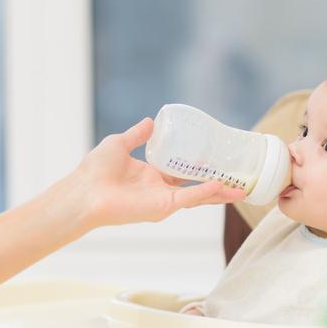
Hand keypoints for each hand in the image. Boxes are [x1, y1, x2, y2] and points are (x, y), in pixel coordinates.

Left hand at [73, 118, 245, 227]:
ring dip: (220, 193)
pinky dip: (205, 192)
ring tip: (241, 189)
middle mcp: (161, 189)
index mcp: (152, 176)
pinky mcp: (162, 206)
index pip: (183, 173)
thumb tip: (150, 121)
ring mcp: (164, 200)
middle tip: (239, 179)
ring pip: (198, 196)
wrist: (84, 191)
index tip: (217, 160)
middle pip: (197, 187)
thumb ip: (137, 134)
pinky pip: (188, 198)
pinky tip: (221, 185)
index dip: (201, 168)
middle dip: (218, 185)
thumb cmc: (95, 170)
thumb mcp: (119, 143)